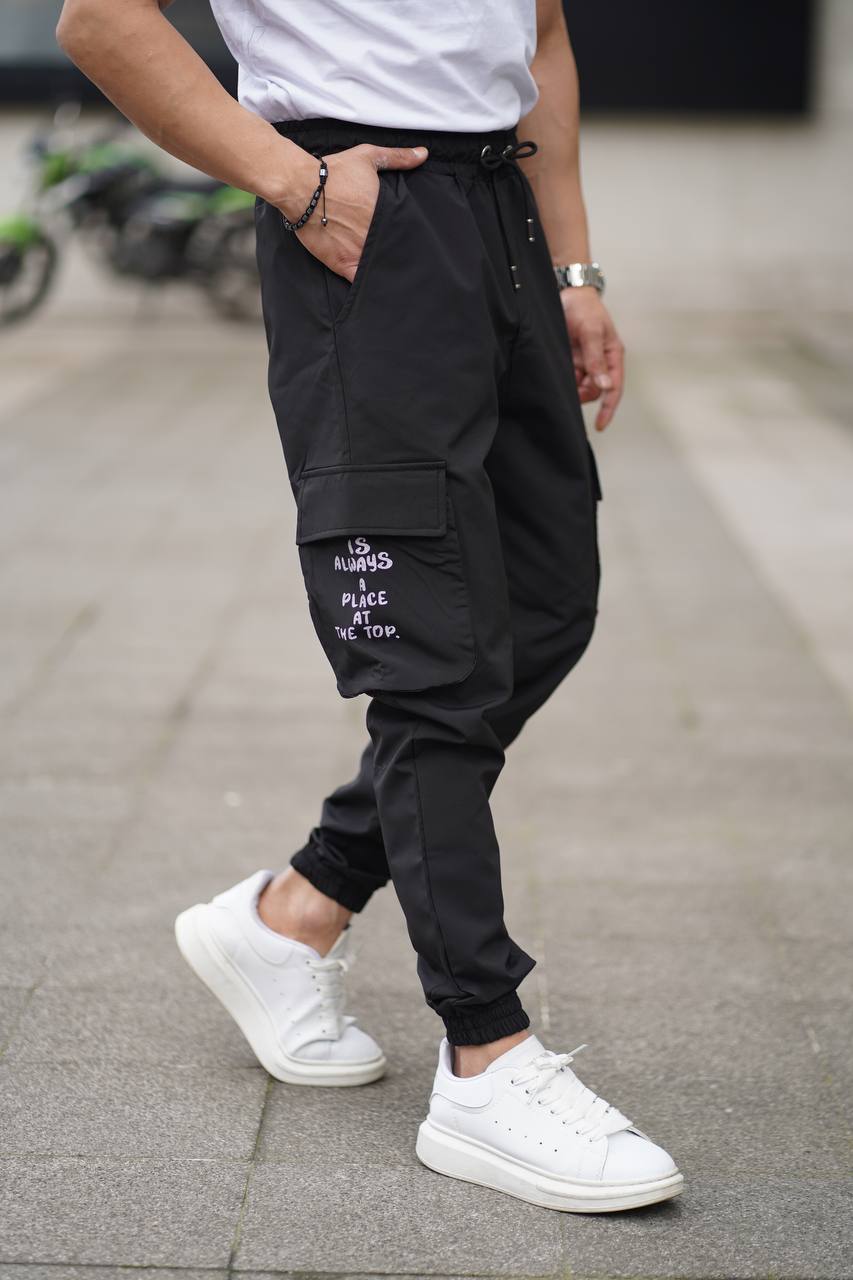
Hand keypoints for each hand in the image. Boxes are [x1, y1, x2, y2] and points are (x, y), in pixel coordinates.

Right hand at [277, 143, 428, 280]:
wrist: (300, 187)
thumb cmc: (333, 172)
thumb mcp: (368, 157)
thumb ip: (397, 157)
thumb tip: (423, 154)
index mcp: (384, 213)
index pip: (405, 230)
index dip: (408, 236)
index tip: (410, 238)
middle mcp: (375, 235)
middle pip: (394, 250)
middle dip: (398, 253)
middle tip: (400, 255)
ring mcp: (359, 251)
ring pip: (380, 267)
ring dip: (385, 270)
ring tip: (390, 273)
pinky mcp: (342, 264)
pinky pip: (360, 281)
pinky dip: (367, 283)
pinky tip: (373, 285)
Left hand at [560, 287, 624, 430]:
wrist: (566, 290)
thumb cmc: (585, 307)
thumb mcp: (591, 331)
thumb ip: (596, 359)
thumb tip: (604, 385)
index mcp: (612, 355)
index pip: (614, 388)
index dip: (608, 409)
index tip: (600, 426)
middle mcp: (600, 361)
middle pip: (596, 390)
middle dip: (584, 395)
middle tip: (570, 390)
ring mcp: (585, 361)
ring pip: (581, 386)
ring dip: (573, 387)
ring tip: (562, 375)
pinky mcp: (571, 358)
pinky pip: (569, 377)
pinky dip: (564, 379)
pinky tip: (557, 373)